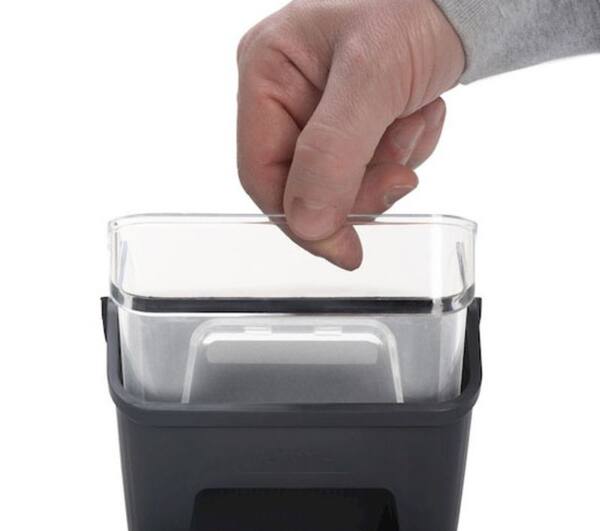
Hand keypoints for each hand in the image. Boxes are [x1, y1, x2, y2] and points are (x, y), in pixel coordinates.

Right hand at [237, 0, 464, 268]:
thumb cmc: (414, 4)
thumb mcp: (371, 76)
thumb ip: (333, 152)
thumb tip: (307, 223)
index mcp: (266, 73)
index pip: (262, 175)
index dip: (302, 221)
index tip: (344, 250)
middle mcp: (284, 96)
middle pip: (304, 186)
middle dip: (360, 186)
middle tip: (401, 171)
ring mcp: (317, 112)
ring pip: (341, 184)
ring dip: (388, 164)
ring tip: (413, 116)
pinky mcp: (350, 124)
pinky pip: (370, 169)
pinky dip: (402, 153)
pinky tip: (416, 114)